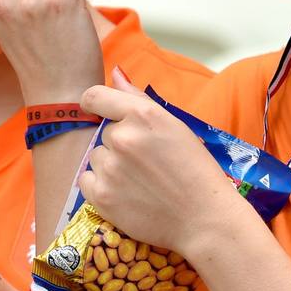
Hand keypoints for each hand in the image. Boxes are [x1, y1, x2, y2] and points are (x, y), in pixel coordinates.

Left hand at [78, 69, 238, 253]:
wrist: (204, 218)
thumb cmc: (194, 168)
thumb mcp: (173, 124)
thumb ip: (138, 98)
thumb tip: (115, 72)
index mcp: (143, 115)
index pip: (95, 96)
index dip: (93, 103)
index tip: (96, 111)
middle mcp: (123, 137)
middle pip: (104, 132)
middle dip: (119, 143)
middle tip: (146, 162)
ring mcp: (111, 168)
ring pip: (96, 156)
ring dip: (110, 165)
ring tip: (139, 180)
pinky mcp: (102, 196)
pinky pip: (86, 180)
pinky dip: (100, 186)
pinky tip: (125, 192)